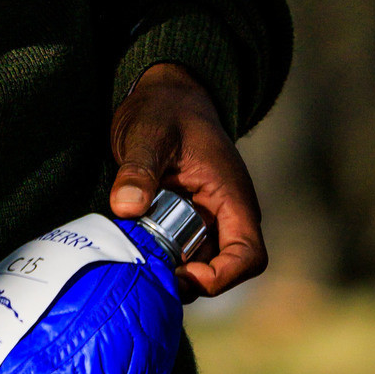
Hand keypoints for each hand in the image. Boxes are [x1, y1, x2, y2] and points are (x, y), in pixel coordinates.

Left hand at [109, 61, 264, 299]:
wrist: (165, 96)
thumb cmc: (164, 110)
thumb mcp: (147, 135)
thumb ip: (139, 169)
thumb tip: (126, 207)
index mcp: (231, 196)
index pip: (248, 256)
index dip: (221, 277)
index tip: (182, 271)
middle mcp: (227, 214)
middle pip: (223, 269)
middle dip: (188, 278)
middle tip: (148, 269)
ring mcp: (209, 219)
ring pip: (200, 264)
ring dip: (172, 268)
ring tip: (137, 255)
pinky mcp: (189, 221)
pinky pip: (183, 251)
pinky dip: (162, 256)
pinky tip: (135, 246)